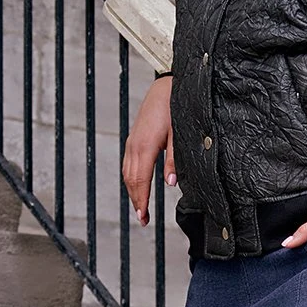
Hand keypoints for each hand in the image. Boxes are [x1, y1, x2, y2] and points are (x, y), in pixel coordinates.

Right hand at [122, 74, 175, 225]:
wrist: (166, 86)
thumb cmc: (175, 107)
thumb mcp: (180, 133)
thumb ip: (174, 158)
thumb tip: (170, 183)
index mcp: (146, 146)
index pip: (140, 180)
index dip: (141, 200)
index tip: (143, 217)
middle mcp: (135, 145)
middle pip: (131, 180)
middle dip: (136, 201)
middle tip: (143, 220)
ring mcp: (132, 142)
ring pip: (127, 173)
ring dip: (132, 192)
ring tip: (140, 208)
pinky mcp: (133, 138)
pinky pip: (128, 164)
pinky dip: (131, 179)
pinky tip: (137, 187)